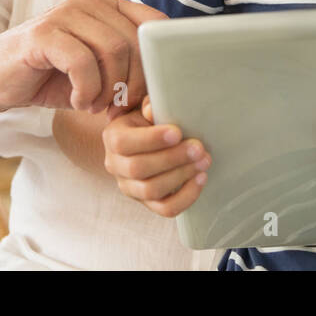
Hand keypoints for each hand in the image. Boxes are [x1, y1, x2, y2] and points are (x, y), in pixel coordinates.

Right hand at [0, 0, 164, 121]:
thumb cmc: (52, 79)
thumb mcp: (99, 73)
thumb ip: (129, 68)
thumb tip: (169, 87)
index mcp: (107, 7)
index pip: (155, 24)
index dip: (159, 63)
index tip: (147, 95)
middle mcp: (88, 2)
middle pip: (135, 41)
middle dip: (134, 83)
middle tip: (117, 108)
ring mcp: (64, 14)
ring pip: (113, 49)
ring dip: (109, 88)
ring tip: (94, 105)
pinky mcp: (43, 34)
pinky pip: (82, 62)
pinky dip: (86, 90)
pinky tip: (78, 102)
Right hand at [103, 96, 210, 216]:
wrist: (148, 142)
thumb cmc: (150, 121)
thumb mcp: (146, 108)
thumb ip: (150, 106)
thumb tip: (152, 110)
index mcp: (112, 137)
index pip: (123, 143)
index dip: (151, 139)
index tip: (177, 132)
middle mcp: (115, 165)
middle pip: (138, 168)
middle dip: (172, 158)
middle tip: (198, 148)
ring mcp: (130, 188)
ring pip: (151, 190)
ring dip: (181, 176)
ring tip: (203, 161)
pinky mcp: (147, 203)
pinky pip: (166, 209)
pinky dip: (186, 197)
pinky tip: (200, 178)